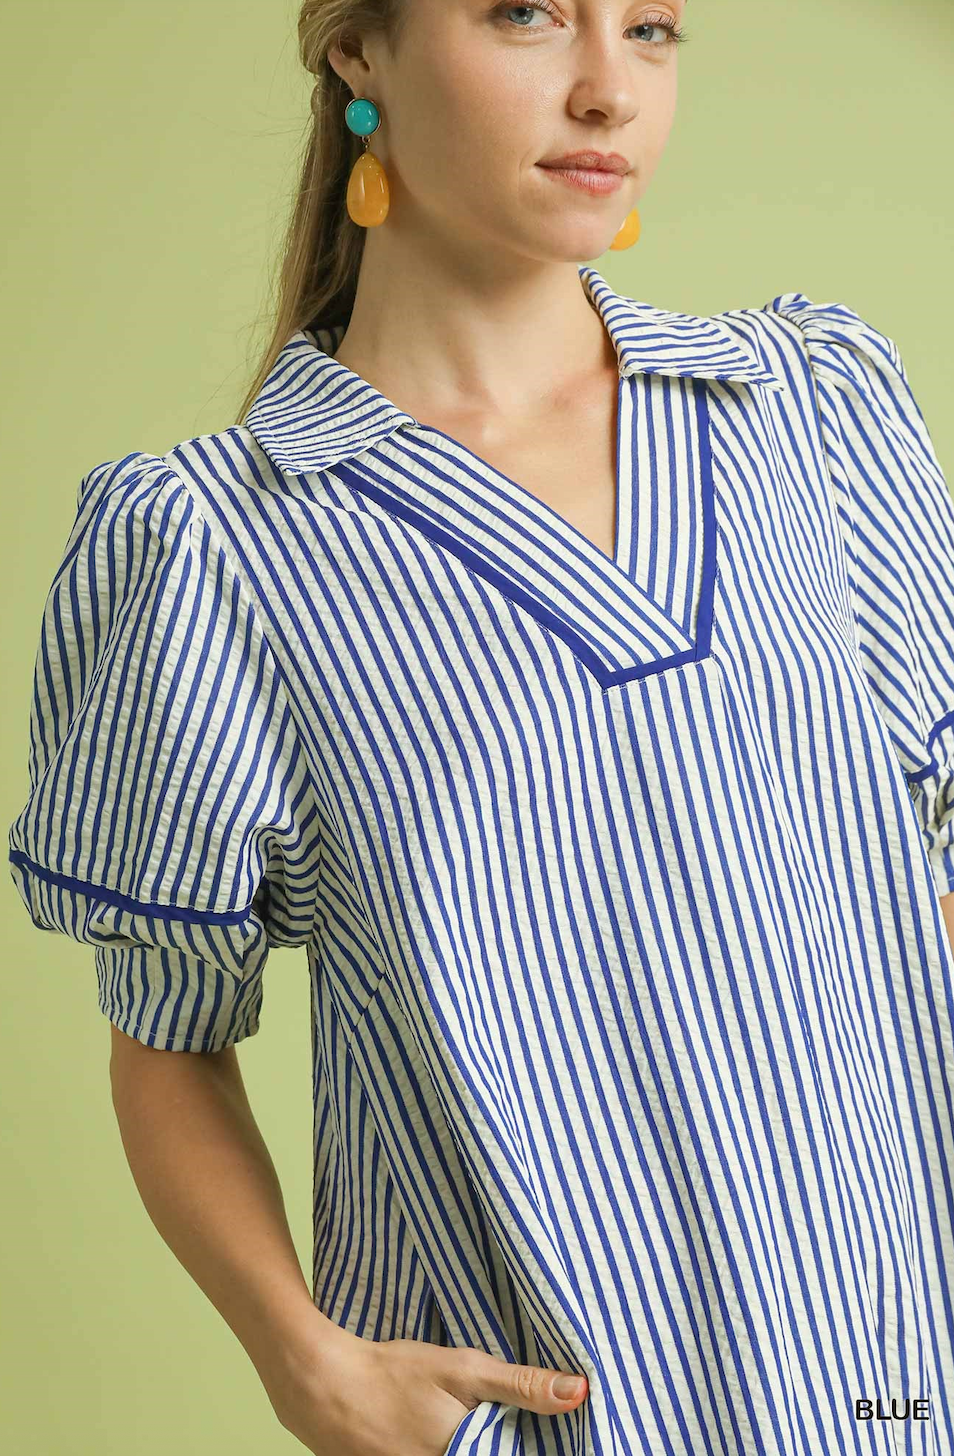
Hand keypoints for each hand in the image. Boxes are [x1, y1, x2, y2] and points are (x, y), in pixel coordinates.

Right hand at [263, 1319, 588, 1455]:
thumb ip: (521, 1385)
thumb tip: (580, 1392)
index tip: (562, 1433)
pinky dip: (453, 1450)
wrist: (324, 1388)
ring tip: (464, 1420)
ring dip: (479, 1445)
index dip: (542, 1443)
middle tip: (508, 1423)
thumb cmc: (394, 1375)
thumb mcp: (462, 1370)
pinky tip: (448, 1432)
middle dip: (510, 1442)